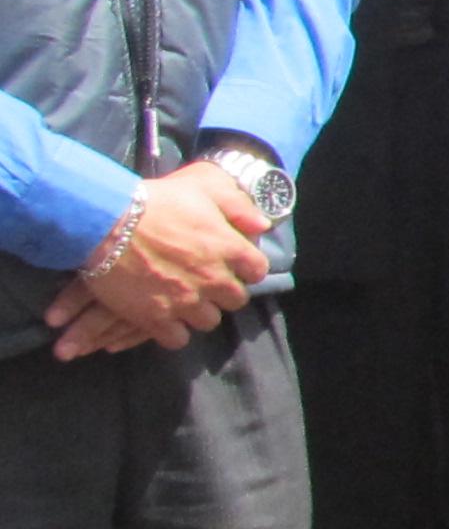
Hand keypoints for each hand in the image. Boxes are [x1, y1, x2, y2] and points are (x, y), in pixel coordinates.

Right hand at [45, 160, 269, 360]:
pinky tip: (163, 317)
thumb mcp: (203, 189)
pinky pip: (178, 339)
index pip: (257, 271)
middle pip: (235, 300)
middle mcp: (213, 279)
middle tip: (205, 282)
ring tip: (183, 299)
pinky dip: (172, 331)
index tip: (232, 265)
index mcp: (229, 249)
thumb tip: (262, 225)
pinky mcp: (156, 318)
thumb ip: (238, 207)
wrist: (105, 223)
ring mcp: (185, 302)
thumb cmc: (155, 202)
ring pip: (208, 321)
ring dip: (199, 312)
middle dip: (223, 292)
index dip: (245, 268)